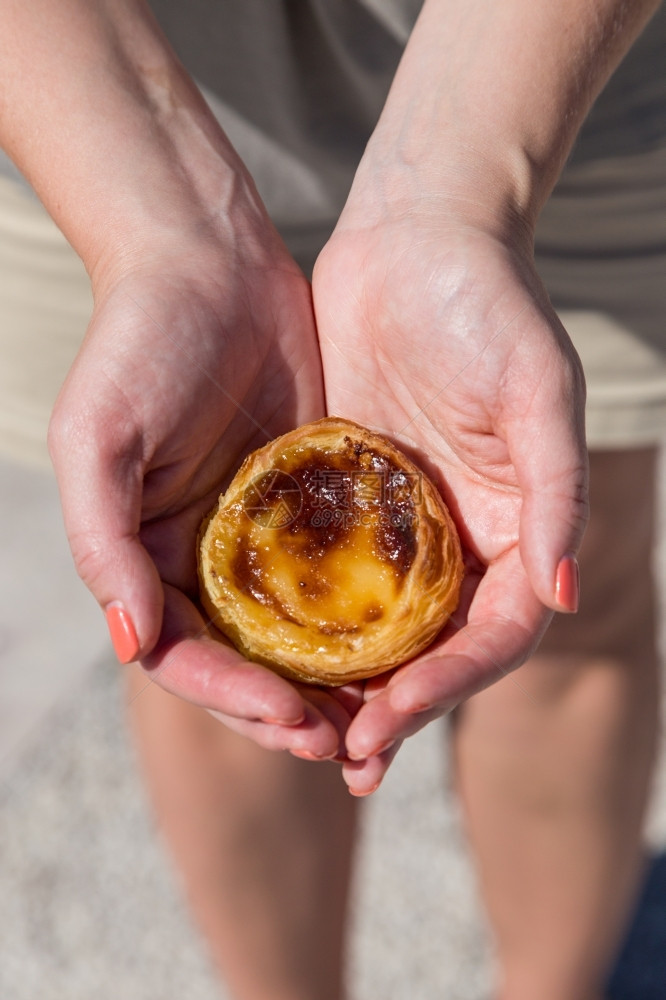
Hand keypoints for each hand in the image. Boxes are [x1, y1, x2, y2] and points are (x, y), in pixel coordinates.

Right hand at [48, 212, 350, 759]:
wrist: (208, 258)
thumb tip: (131, 646)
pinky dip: (367, 610)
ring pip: (301, 628)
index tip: (292, 720)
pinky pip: (343, 568)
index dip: (235, 697)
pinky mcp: (314, 496)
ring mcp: (263, 530)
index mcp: (150, 557)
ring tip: (385, 714)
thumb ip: (102, 543)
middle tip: (351, 743)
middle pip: (248, 659)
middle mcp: (205, 556)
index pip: (187, 655)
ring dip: (337, 678)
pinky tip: (407, 636)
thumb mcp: (97, 437)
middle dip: (293, 708)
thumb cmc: (136, 342)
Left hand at [313, 206, 588, 792]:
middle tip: (340, 758)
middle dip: (392, 706)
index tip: (389, 719)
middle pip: (432, 649)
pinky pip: (322, 573)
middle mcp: (459, 539)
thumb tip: (564, 596)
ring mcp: (399, 523)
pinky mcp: (344, 496)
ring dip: (342, 685)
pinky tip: (260, 653)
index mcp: (514, 528)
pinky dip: (300, 620)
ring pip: (373, 627)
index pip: (493, 634)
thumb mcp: (536, 389)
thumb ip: (556, 490)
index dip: (448, 685)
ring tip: (298, 735)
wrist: (418, 237)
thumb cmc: (490, 303)